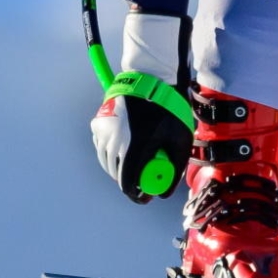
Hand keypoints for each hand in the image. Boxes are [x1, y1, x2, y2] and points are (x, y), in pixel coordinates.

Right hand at [91, 71, 193, 203]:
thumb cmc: (169, 111)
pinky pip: (102, 147)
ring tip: (137, 162)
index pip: (126, 184)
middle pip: (117, 175)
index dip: (136, 195)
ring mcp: (103, 132)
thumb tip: (164, 194)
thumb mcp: (179, 141)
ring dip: (120, 167)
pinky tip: (125, 147)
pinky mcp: (98, 123)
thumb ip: (175, 170)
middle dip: (130, 181)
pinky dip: (111, 152)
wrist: (152, 80)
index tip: (145, 197)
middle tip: (145, 180)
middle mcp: (113, 142)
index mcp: (132, 149)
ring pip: (107, 162)